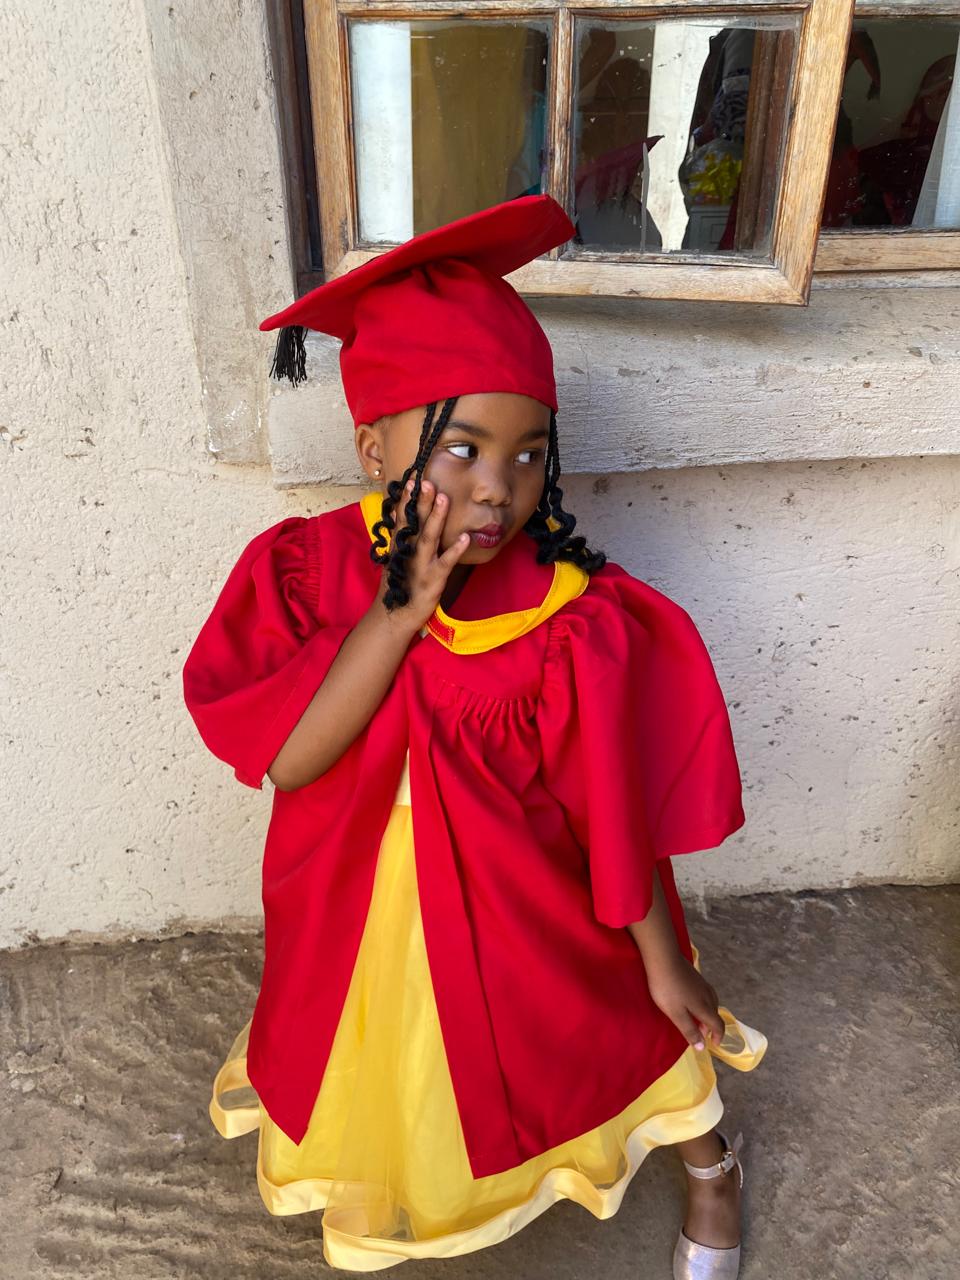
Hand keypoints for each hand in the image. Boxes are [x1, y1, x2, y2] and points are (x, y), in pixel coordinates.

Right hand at [378, 476, 470, 630]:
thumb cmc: (400, 586)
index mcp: (401, 546)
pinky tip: (465, 538)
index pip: (403, 518)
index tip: (412, 478)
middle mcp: (408, 553)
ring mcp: (420, 566)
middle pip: (415, 523)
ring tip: (444, 498)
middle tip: (426, 481)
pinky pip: (446, 563)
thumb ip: (403, 538)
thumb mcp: (397, 559)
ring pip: (429, 538)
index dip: (407, 499)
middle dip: (420, 501)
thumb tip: (404, 514)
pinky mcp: (432, 580)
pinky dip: (455, 551)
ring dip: (436, 518)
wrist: (395, 617)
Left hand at [645, 952, 724, 1050]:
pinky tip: (692, 1000)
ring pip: (711, 1002)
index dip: (719, 1036)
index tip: (714, 1044)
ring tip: (696, 1018)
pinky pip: (705, 994)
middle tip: (700, 1033)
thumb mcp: (676, 1014)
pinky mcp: (695, 976)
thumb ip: (689, 1030)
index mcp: (704, 1007)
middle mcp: (707, 995)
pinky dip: (703, 1002)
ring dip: (707, 1013)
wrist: (663, 959)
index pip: (718, 1024)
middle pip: (715, 1013)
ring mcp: (702, 984)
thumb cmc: (667, 989)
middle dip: (710, 1026)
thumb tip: (703, 1047)